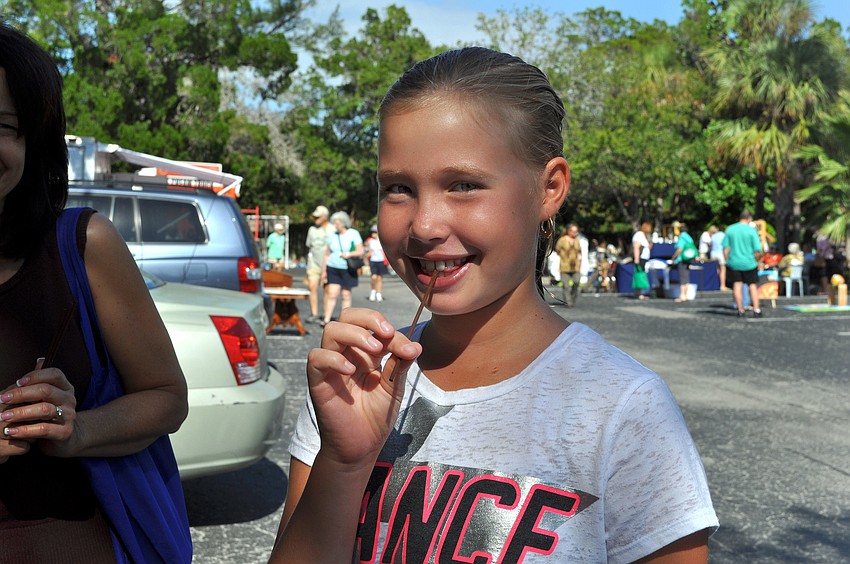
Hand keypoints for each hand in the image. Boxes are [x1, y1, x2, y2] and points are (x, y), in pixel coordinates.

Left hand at [0, 359, 77, 458]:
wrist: (63, 439)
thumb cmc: (48, 415)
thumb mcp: (45, 397)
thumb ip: (40, 382)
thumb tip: (39, 361)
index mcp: (65, 387)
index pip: (54, 374)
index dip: (34, 376)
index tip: (16, 382)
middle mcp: (69, 399)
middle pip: (46, 391)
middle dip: (21, 394)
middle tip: (2, 399)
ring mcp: (69, 415)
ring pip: (44, 409)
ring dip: (20, 413)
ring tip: (3, 416)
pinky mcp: (65, 432)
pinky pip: (43, 429)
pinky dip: (25, 430)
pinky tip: (11, 431)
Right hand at [306, 308, 421, 466]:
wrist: (360, 447)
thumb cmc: (374, 417)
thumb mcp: (393, 387)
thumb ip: (400, 365)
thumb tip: (415, 345)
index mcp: (364, 352)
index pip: (374, 327)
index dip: (392, 333)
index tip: (409, 349)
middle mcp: (346, 353)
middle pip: (347, 316)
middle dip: (369, 319)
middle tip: (386, 333)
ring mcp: (331, 366)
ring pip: (331, 330)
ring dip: (354, 334)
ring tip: (374, 350)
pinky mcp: (318, 381)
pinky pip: (316, 358)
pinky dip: (333, 358)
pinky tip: (350, 370)